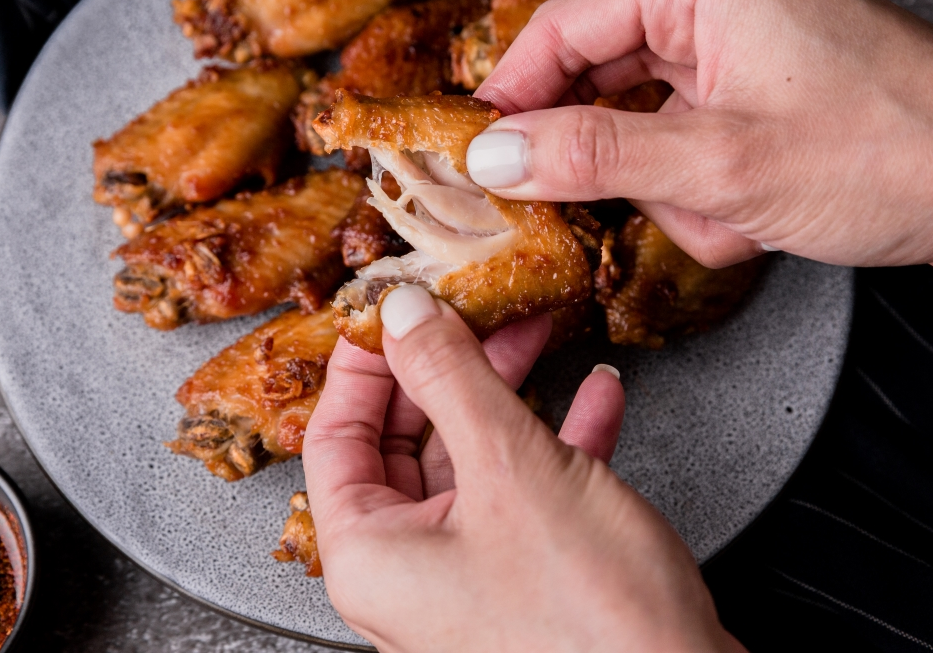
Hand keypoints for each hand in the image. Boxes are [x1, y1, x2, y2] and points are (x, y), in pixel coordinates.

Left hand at [303, 284, 745, 652]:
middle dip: (451, 366)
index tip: (396, 311)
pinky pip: (528, 491)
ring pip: (473, 458)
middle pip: (408, 439)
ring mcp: (470, 579)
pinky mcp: (529, 581)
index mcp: (372, 555)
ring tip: (535, 334)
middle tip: (474, 312)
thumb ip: (452, 379)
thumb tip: (405, 318)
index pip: (338, 433)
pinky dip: (559, 440)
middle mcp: (410, 574)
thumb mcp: (511, 467)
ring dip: (509, 393)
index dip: (366, 362)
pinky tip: (595, 398)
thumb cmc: (593, 625)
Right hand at [466, 0, 932, 276]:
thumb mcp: (718, 164)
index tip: (479, 156)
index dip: (513, 97)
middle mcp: (723, 4)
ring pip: (648, 128)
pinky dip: (706, 195)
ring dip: (675, 191)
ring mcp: (747, 53)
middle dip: (622, 162)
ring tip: (730, 218)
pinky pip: (691, 147)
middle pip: (604, 82)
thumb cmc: (893, 153)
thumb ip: (593, 155)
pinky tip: (751, 221)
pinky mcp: (767, 97)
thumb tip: (497, 155)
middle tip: (609, 208)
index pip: (565, 29)